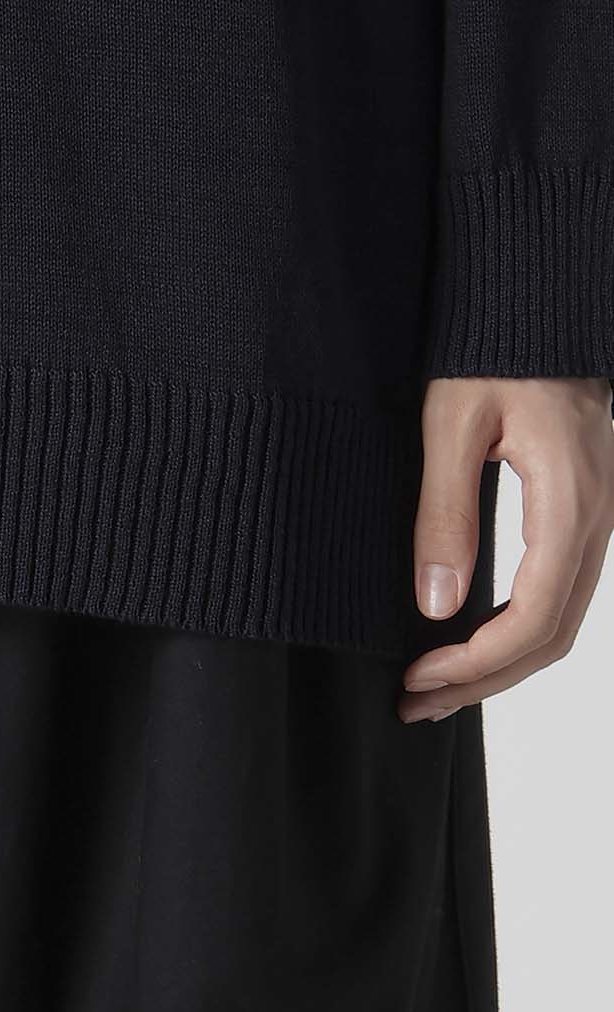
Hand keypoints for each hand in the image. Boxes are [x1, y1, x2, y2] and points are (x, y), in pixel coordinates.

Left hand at [401, 376, 613, 721]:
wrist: (539, 307)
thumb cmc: (494, 351)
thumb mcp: (452, 423)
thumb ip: (445, 511)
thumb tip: (436, 604)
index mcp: (569, 503)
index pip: (532, 618)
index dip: (474, 662)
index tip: (416, 677)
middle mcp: (596, 521)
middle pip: (550, 636)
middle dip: (482, 680)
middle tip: (415, 703)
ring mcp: (597, 519)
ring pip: (560, 620)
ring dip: (500, 663)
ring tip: (435, 687)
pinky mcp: (583, 513)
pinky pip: (561, 591)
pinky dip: (518, 630)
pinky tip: (471, 639)